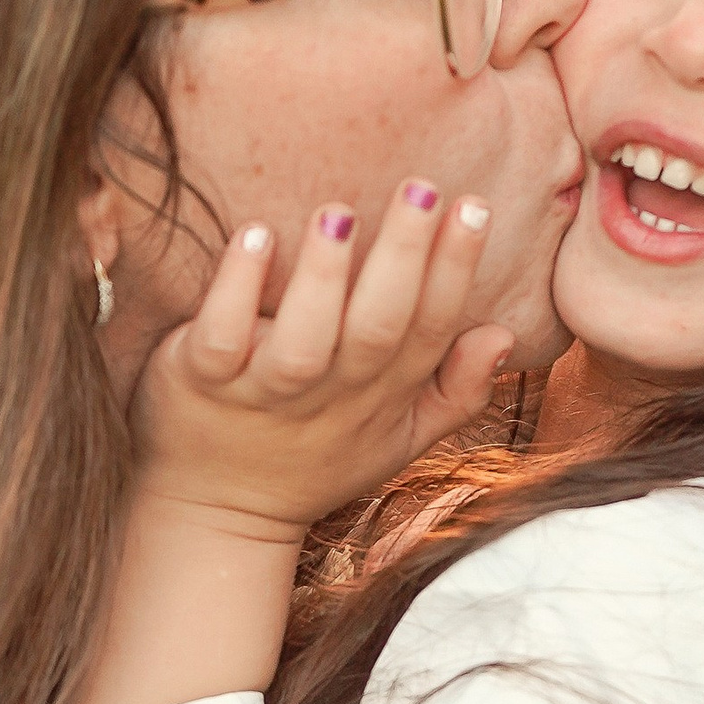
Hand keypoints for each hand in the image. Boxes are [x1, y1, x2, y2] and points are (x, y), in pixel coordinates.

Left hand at [131, 184, 513, 547]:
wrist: (221, 516)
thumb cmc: (316, 458)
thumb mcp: (399, 437)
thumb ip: (457, 390)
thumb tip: (501, 333)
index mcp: (381, 395)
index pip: (430, 328)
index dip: (456, 270)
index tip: (473, 205)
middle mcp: (328, 393)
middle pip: (377, 325)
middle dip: (404, 257)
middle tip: (422, 186)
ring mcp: (264, 391)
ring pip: (303, 339)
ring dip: (323, 275)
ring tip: (339, 212)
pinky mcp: (202, 382)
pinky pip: (220, 339)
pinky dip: (235, 289)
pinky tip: (254, 234)